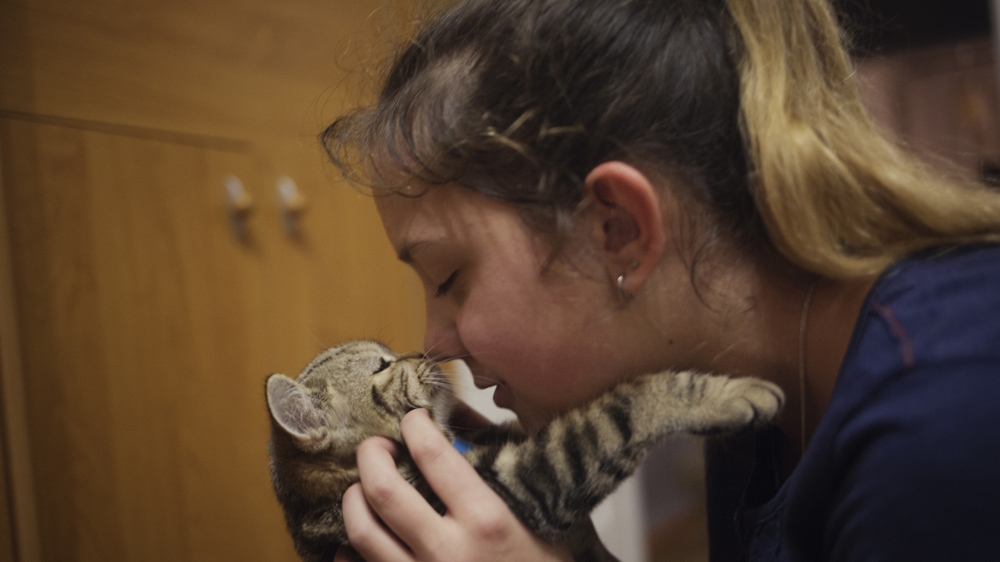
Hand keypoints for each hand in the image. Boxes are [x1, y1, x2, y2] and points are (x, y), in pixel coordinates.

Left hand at [335, 409, 571, 561]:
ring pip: (361, 532)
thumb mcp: (538, 518)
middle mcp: (448, 550)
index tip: (413, 419)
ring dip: (353, 499)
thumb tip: (465, 432)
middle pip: (384, 491)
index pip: (434, 455)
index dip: (415, 426)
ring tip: (362, 487)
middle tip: (376, 445)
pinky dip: (348, 553)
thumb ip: (504, 476)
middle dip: (371, 455)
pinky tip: (355, 539)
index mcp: (486, 520)